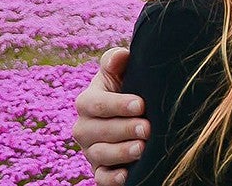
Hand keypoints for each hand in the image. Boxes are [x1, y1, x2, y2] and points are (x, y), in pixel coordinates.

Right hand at [72, 47, 149, 185]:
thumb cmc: (129, 85)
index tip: (141, 104)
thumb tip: (119, 58)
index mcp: (87, 101)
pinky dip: (111, 179)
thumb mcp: (122, 70)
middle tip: (147, 128)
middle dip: (124, 129)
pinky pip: (100, 178)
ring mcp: (91, 150)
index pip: (95, 104)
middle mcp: (84, 127)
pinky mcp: (100, 169)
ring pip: (99, 154)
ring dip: (121, 153)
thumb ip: (116, 60)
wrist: (136, 110)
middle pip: (97, 131)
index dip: (117, 105)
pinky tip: (127, 175)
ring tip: (142, 148)